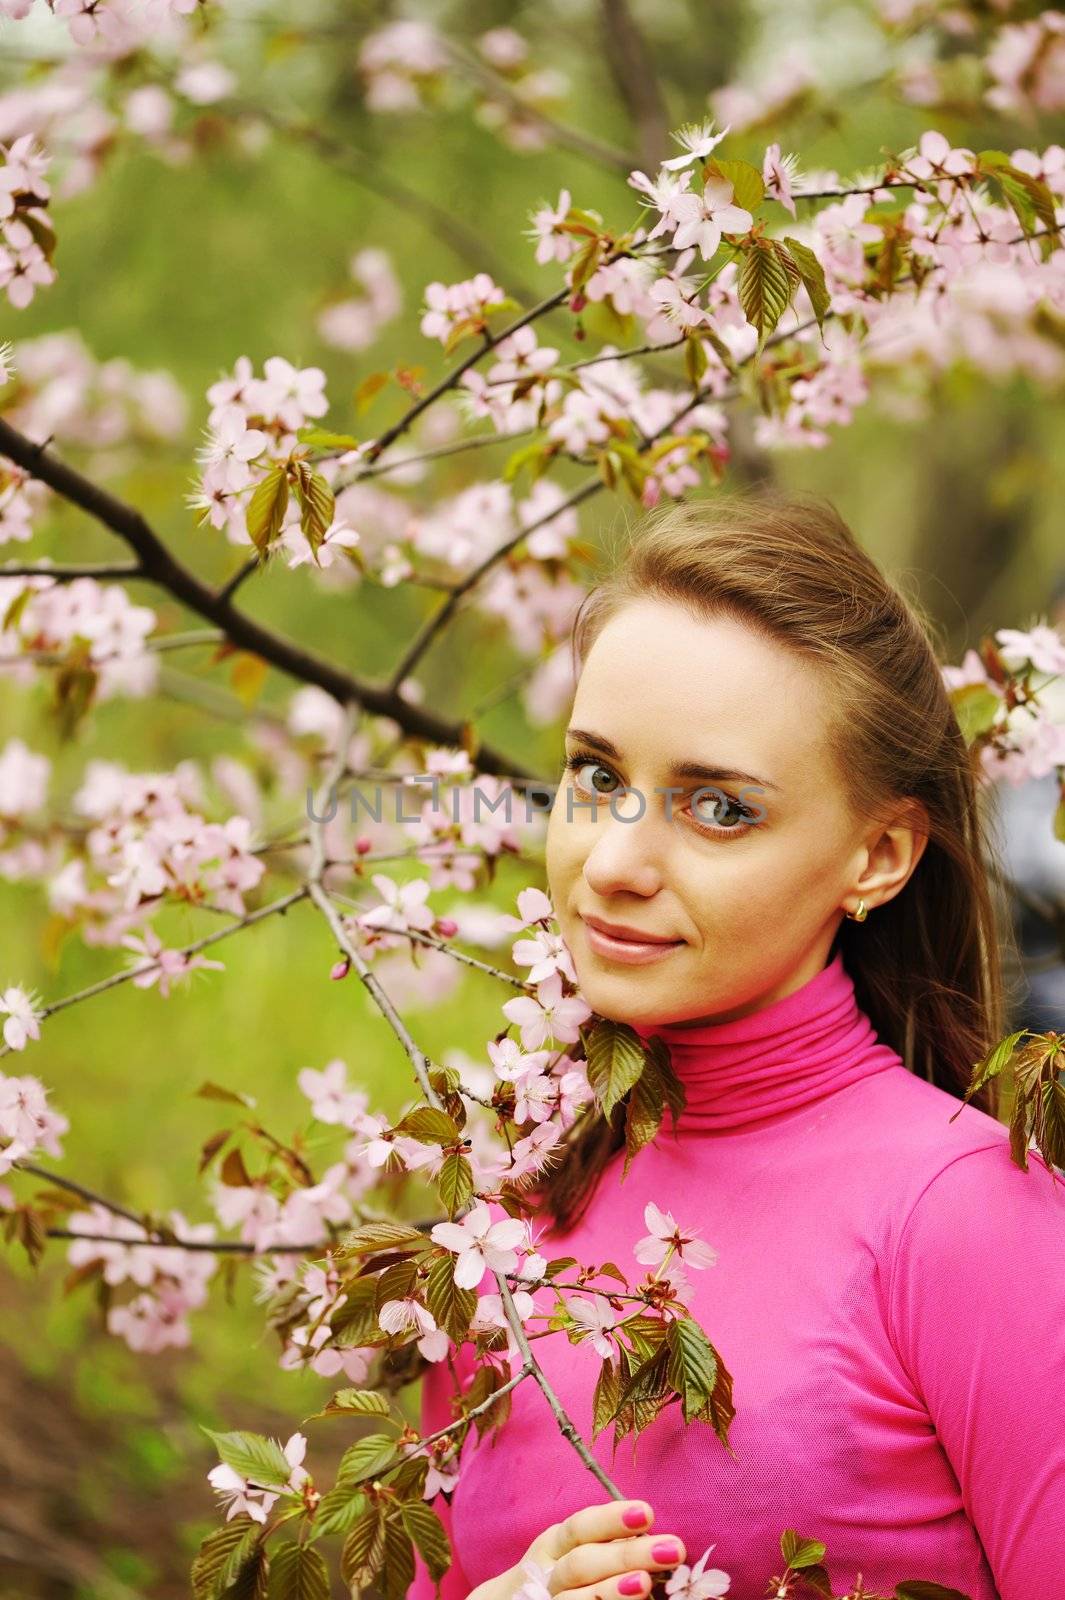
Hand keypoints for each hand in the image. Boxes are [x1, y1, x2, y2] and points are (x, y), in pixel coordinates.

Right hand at [468, 1499, 686, 1599]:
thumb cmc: (566, 1578)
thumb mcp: (580, 1552)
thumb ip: (610, 1545)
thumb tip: (659, 1541)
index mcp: (556, 1545)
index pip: (580, 1527)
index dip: (611, 1520)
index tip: (648, 1513)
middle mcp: (548, 1574)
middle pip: (581, 1563)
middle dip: (626, 1555)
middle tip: (672, 1549)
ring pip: (572, 1599)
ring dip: (610, 1592)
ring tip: (645, 1585)